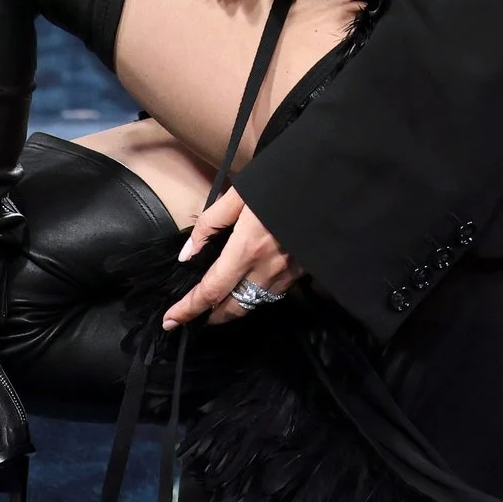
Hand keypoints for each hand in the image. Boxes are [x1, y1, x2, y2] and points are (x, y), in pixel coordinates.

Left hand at [165, 186, 298, 328]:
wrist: (331, 182)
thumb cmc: (282, 180)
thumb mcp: (239, 194)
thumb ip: (210, 225)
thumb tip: (187, 256)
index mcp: (247, 249)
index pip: (211, 291)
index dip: (188, 310)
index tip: (171, 321)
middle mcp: (268, 268)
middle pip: (233, 308)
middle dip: (210, 317)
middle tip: (193, 316)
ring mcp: (289, 273)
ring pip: (254, 305)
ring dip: (232, 309)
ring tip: (217, 304)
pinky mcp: (303, 270)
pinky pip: (272, 293)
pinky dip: (254, 297)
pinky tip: (247, 287)